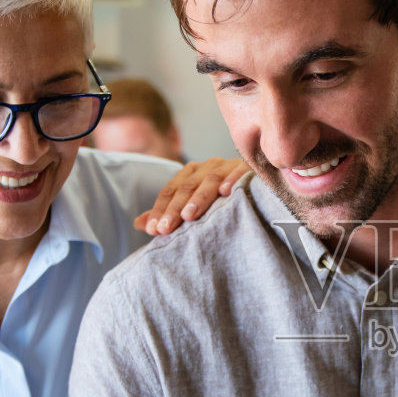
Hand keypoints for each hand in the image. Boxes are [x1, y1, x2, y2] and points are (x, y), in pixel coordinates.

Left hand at [134, 157, 248, 234]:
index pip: (171, 191)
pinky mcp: (250, 169)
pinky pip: (240, 173)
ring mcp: (228, 166)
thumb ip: (169, 213)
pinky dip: (233, 180)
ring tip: (189, 216)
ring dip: (199, 198)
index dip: (160, 210)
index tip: (153, 230)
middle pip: (187, 187)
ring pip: (210, 180)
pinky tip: (226, 193)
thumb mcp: (193, 207)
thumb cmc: (222, 203)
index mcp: (191, 174)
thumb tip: (139, 224)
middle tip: (166, 228)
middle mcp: (207, 167)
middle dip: (175, 208)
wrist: (257, 190)